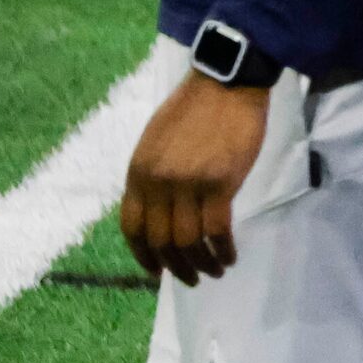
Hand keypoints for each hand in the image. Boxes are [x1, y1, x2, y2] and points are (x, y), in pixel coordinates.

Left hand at [119, 72, 268, 285]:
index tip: (157, 270)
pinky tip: (231, 256)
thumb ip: (154, 175)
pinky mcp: (221, 183)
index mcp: (138, 173)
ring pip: (189, 241)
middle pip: (162, 240)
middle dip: (176, 267)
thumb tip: (161, 211)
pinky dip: (224, 249)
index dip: (143, 255)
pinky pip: (218, 230)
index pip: (132, 228)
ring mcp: (189, 184)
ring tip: (215, 271)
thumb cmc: (195, 107)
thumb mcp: (157, 141)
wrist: (226, 82)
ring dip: (202, 263)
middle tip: (191, 279)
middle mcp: (158, 183)